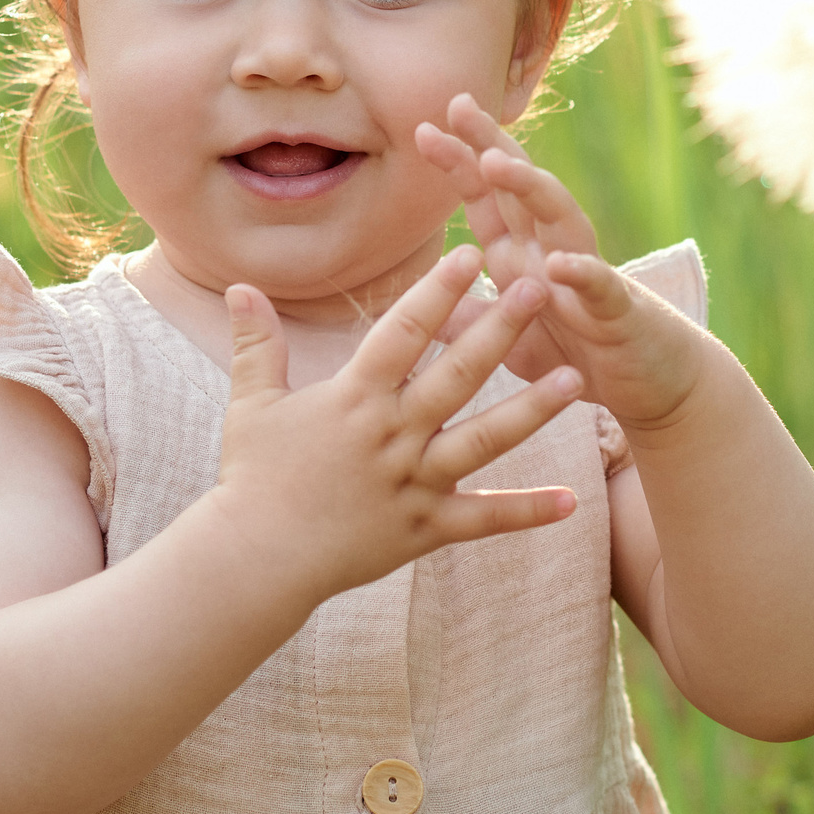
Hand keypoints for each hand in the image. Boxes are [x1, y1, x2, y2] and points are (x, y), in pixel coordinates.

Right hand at [207, 246, 583, 604]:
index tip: (469, 253)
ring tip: (575, 380)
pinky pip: (483, 519)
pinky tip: (572, 502)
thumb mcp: (251, 404)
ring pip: (484, 441)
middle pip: (456, 374)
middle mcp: (392, 435)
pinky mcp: (425, 528)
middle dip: (500, 328)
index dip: (436, 291)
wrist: (255, 560)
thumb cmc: (251, 478)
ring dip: (532, 410)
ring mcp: (413, 482)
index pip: (403, 332)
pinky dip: (527, 512)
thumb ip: (256, 343)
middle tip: (541, 290)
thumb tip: (238, 286)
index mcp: (354, 398)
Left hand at [415, 94, 706, 433]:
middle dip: (490, 145)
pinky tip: (559, 263)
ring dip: (531, 189)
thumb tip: (416, 303)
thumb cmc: (575, 356)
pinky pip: (599, 286)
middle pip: (520, 188)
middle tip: (459, 105)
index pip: (487, 198)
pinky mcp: (617, 311)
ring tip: (496, 164)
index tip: (425, 127)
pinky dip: (581, 273)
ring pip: (560, 218)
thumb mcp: (509, 340)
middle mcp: (551, 252)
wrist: (649, 387)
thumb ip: (469, 319)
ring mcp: (585, 275)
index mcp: (520, 256)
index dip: (459, 162)